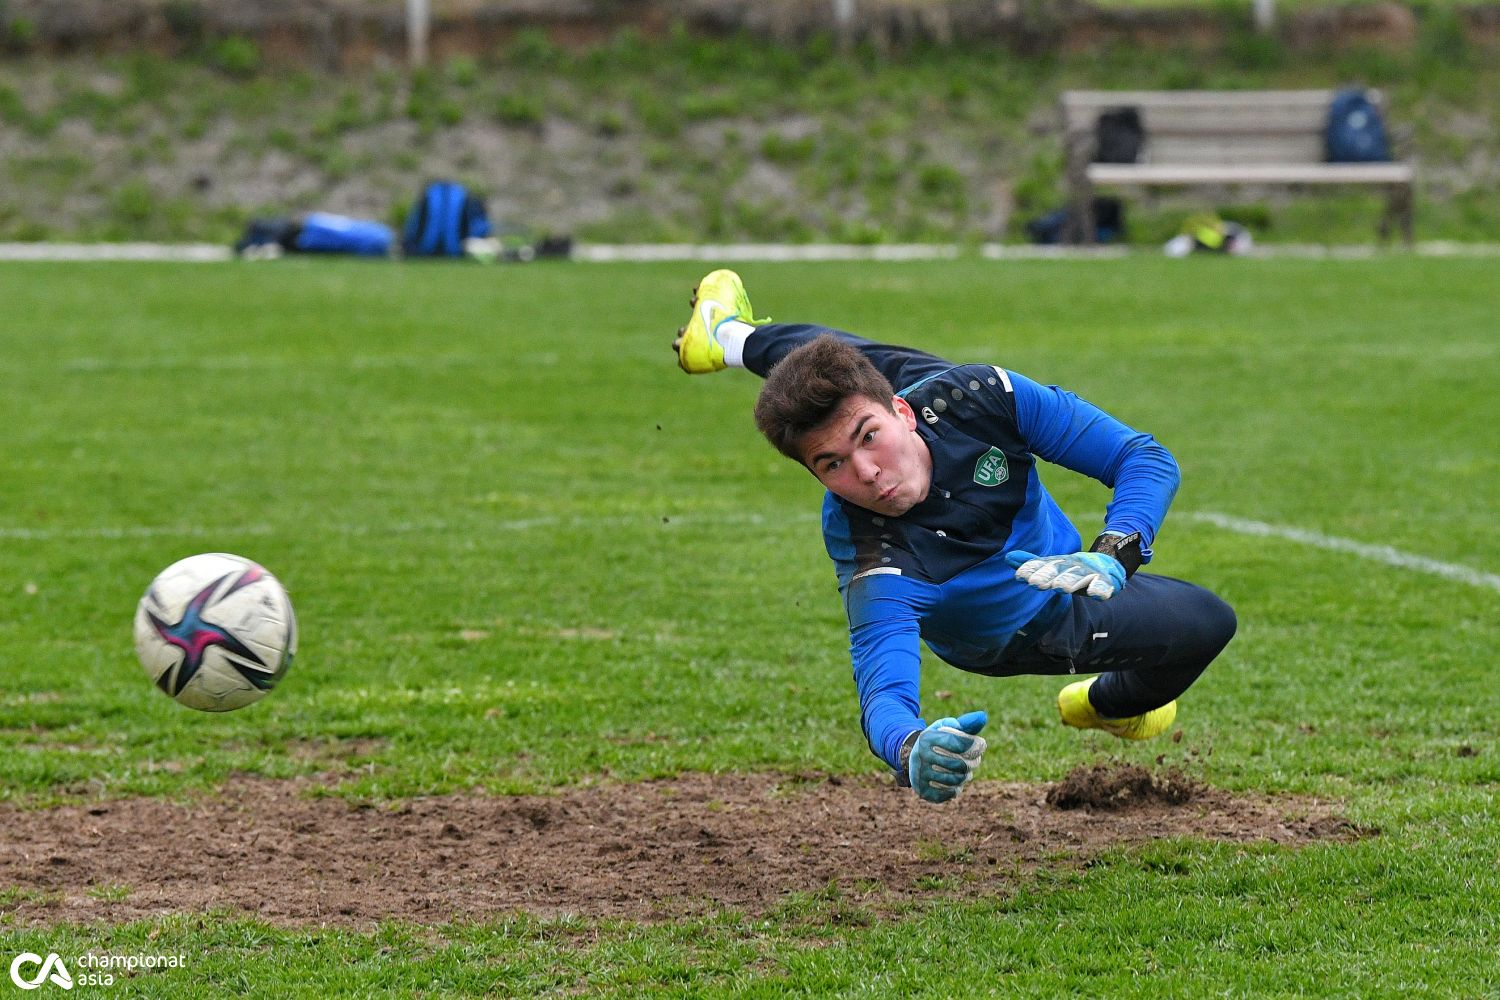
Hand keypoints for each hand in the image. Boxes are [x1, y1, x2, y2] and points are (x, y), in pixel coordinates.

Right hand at [907, 711, 987, 802]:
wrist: (911, 757)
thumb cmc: (936, 739)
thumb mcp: (946, 727)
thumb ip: (965, 723)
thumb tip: (983, 716)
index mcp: (927, 738)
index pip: (958, 743)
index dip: (975, 745)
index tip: (981, 745)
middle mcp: (921, 756)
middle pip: (959, 764)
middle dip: (974, 763)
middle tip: (976, 760)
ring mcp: (921, 775)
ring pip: (956, 780)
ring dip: (966, 776)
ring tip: (967, 771)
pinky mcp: (923, 790)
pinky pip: (949, 793)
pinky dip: (956, 789)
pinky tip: (957, 783)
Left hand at [1006, 549, 1124, 600]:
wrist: (1107, 563)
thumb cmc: (1072, 568)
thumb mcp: (1052, 565)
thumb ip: (1032, 563)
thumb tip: (1008, 557)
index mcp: (1059, 563)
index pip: (1043, 566)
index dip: (1032, 570)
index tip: (1019, 576)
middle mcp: (1073, 567)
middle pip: (1060, 571)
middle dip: (1048, 576)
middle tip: (1036, 584)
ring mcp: (1090, 573)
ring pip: (1080, 577)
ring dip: (1070, 581)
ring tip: (1061, 588)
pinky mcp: (1107, 582)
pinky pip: (1104, 586)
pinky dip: (1101, 589)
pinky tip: (1096, 594)